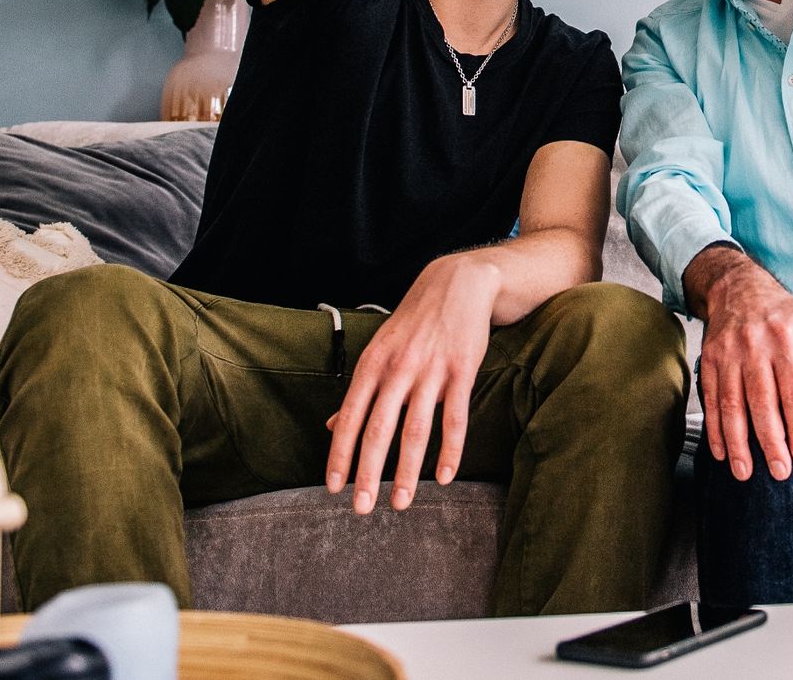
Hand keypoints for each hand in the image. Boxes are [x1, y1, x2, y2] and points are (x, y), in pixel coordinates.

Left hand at [324, 253, 499, 513]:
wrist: (458, 283)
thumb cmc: (414, 322)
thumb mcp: (380, 349)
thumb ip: (359, 390)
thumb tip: (330, 426)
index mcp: (372, 364)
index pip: (349, 417)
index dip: (339, 454)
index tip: (333, 488)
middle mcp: (398, 368)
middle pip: (379, 429)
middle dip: (368, 473)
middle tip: (361, 508)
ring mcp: (431, 370)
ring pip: (416, 430)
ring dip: (408, 471)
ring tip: (401, 503)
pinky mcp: (462, 371)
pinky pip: (456, 418)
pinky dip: (451, 450)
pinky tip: (446, 476)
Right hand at [684, 245, 792, 481]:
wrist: (738, 288)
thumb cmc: (786, 314)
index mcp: (784, 339)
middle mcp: (754, 347)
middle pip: (761, 401)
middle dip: (770, 440)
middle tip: (780, 472)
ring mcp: (728, 354)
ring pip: (732, 404)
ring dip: (737, 442)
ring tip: (745, 472)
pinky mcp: (709, 360)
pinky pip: (711, 399)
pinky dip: (714, 428)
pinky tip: (721, 452)